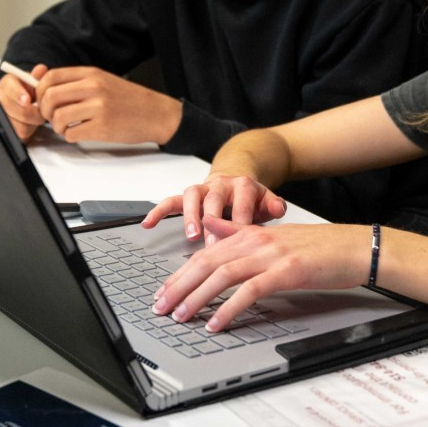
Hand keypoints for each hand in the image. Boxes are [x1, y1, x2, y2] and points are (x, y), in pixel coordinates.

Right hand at [0, 63, 48, 142]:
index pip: (8, 87)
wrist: (30, 104)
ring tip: (38, 115)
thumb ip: (38, 76)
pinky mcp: (8, 130)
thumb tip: (41, 69)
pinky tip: (32, 123)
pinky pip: (20, 133)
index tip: (27, 99)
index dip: (17, 94)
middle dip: (31, 111)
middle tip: (42, 110)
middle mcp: (1, 99)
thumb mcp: (35, 82)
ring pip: (17, 123)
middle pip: (12, 108)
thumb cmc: (32, 91)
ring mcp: (2, 115)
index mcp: (7, 84)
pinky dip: (30, 129)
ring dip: (32, 121)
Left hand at [35, 67, 182, 144]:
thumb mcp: (102, 80)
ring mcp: (98, 107)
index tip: (42, 99)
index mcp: (91, 74)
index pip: (51, 77)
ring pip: (58, 117)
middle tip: (51, 116)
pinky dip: (69, 136)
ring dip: (57, 126)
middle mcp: (93, 87)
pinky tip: (78, 133)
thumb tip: (44, 82)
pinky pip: (71, 133)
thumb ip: (76, 81)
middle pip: (50, 96)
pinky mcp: (102, 127)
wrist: (155, 113)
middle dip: (44, 110)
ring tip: (66, 127)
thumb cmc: (128, 99)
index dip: (40, 90)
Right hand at [142, 171, 286, 239]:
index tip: (239, 245)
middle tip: (212, 245)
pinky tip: (148, 224)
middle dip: (213, 223)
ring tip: (190, 234)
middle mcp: (221, 184)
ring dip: (189, 215)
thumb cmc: (252, 200)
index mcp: (243, 185)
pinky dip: (158, 211)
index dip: (240, 223)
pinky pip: (170, 200)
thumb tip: (279, 208)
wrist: (237, 181)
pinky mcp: (188, 196)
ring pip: (192, 197)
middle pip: (214, 200)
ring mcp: (203, 188)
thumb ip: (274, 206)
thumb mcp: (268, 201)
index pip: (242, 204)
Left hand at [151, 217, 372, 331]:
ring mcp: (270, 255)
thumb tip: (210, 227)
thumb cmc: (318, 247)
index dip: (180, 273)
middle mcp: (255, 241)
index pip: (204, 253)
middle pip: (206, 263)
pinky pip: (250, 291)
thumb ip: (239, 232)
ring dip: (197, 297)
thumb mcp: (273, 236)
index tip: (163, 291)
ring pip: (222, 275)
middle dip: (179, 286)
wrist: (353, 247)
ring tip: (180, 316)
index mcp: (250, 234)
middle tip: (161, 307)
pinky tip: (216, 323)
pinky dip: (229, 308)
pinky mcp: (287, 272)